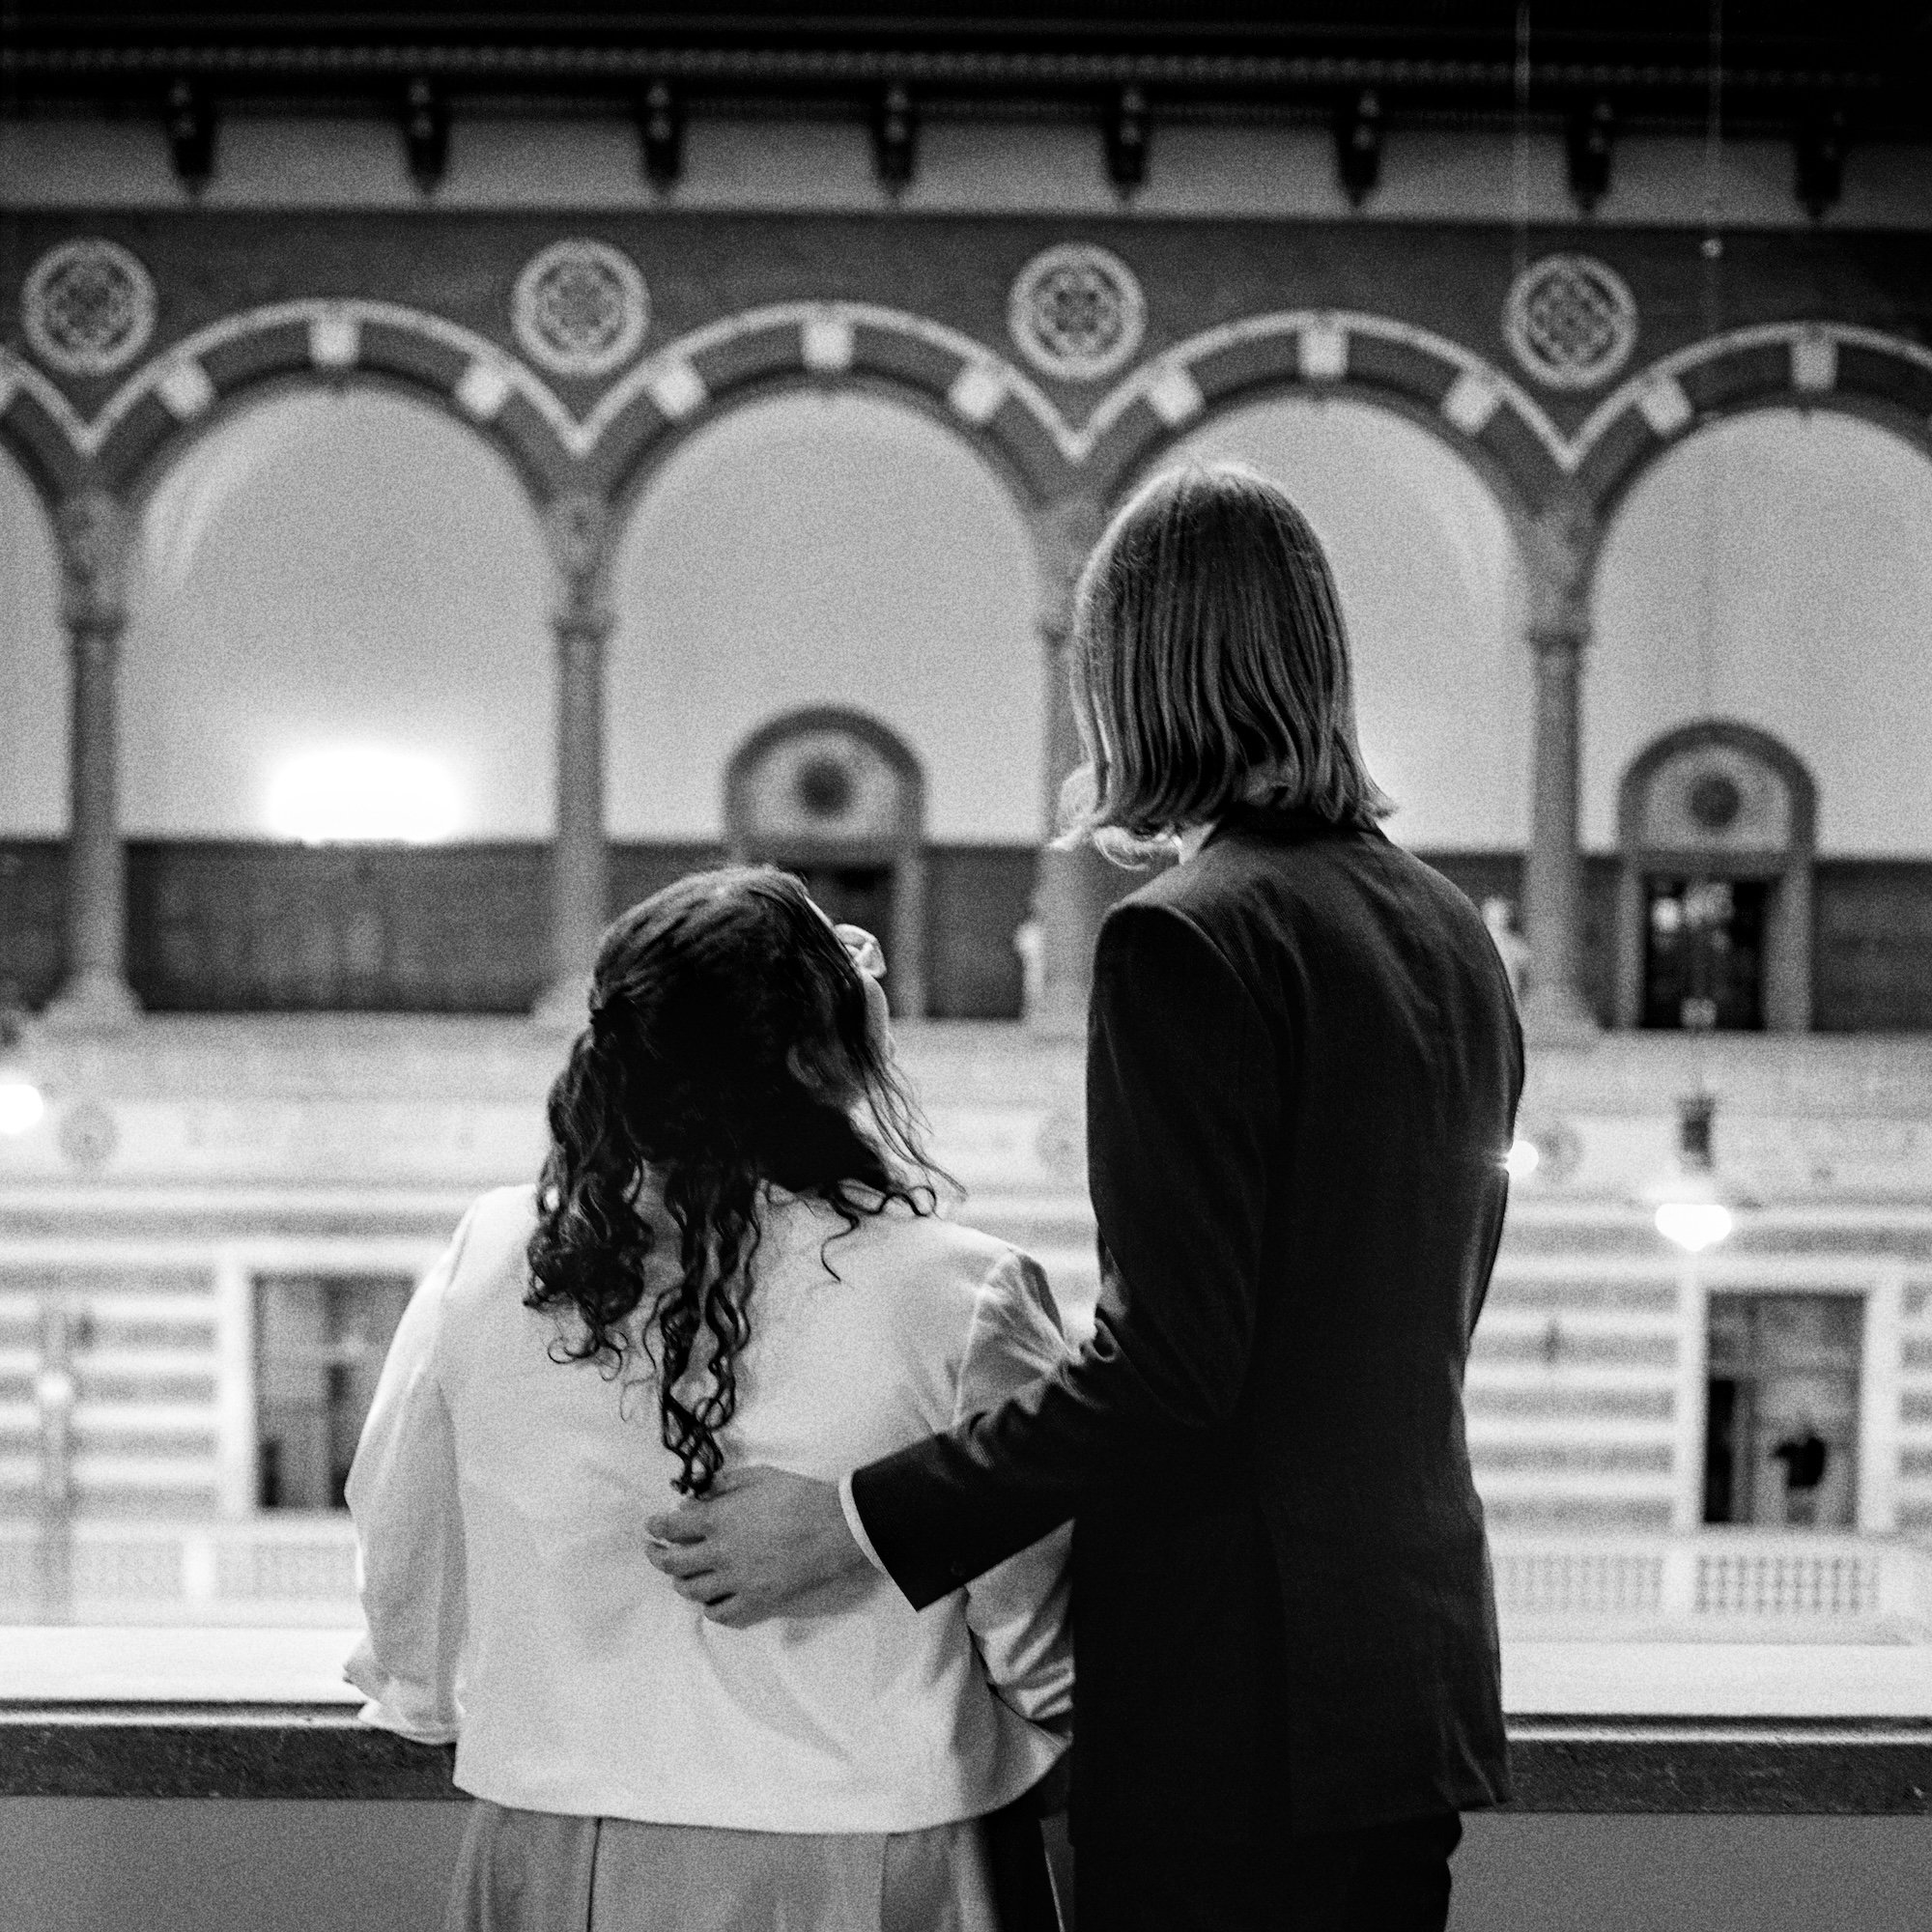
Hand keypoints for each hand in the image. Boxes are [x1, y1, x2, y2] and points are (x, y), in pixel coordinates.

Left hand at [645, 1466, 872, 1627]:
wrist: (834, 1528)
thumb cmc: (799, 1496)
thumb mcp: (759, 1476)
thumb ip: (724, 1485)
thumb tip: (697, 1496)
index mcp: (718, 1520)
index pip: (671, 1528)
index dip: (656, 1527)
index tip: (652, 1526)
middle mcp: (720, 1554)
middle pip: (673, 1564)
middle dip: (657, 1556)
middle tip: (654, 1550)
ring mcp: (737, 1582)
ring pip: (692, 1591)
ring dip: (681, 1581)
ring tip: (681, 1575)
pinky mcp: (756, 1602)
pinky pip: (721, 1614)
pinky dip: (710, 1608)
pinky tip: (711, 1600)